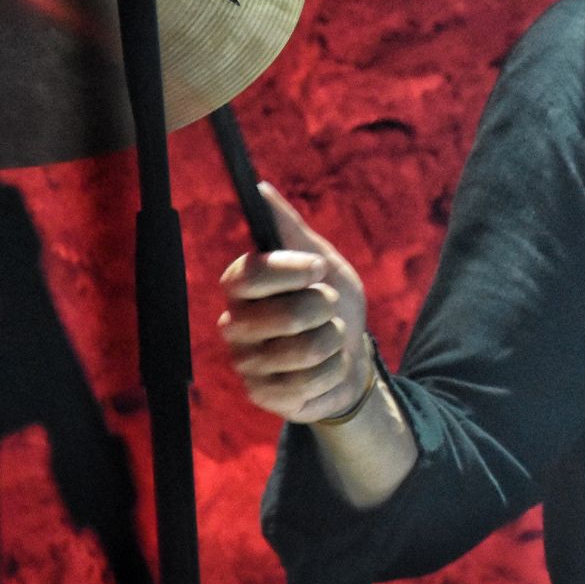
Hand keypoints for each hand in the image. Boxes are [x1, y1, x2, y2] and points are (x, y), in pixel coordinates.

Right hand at [218, 184, 371, 425]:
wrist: (350, 358)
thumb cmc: (332, 304)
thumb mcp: (323, 261)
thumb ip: (290, 229)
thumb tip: (259, 188)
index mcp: (242, 287)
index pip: (249, 274)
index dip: (291, 271)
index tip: (318, 268)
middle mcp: (234, 323)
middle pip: (289, 314)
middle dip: (326, 310)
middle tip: (326, 310)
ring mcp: (245, 362)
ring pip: (306, 350)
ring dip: (333, 342)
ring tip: (327, 340)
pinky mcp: (261, 395)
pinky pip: (309, 382)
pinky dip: (332, 371)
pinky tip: (324, 368)